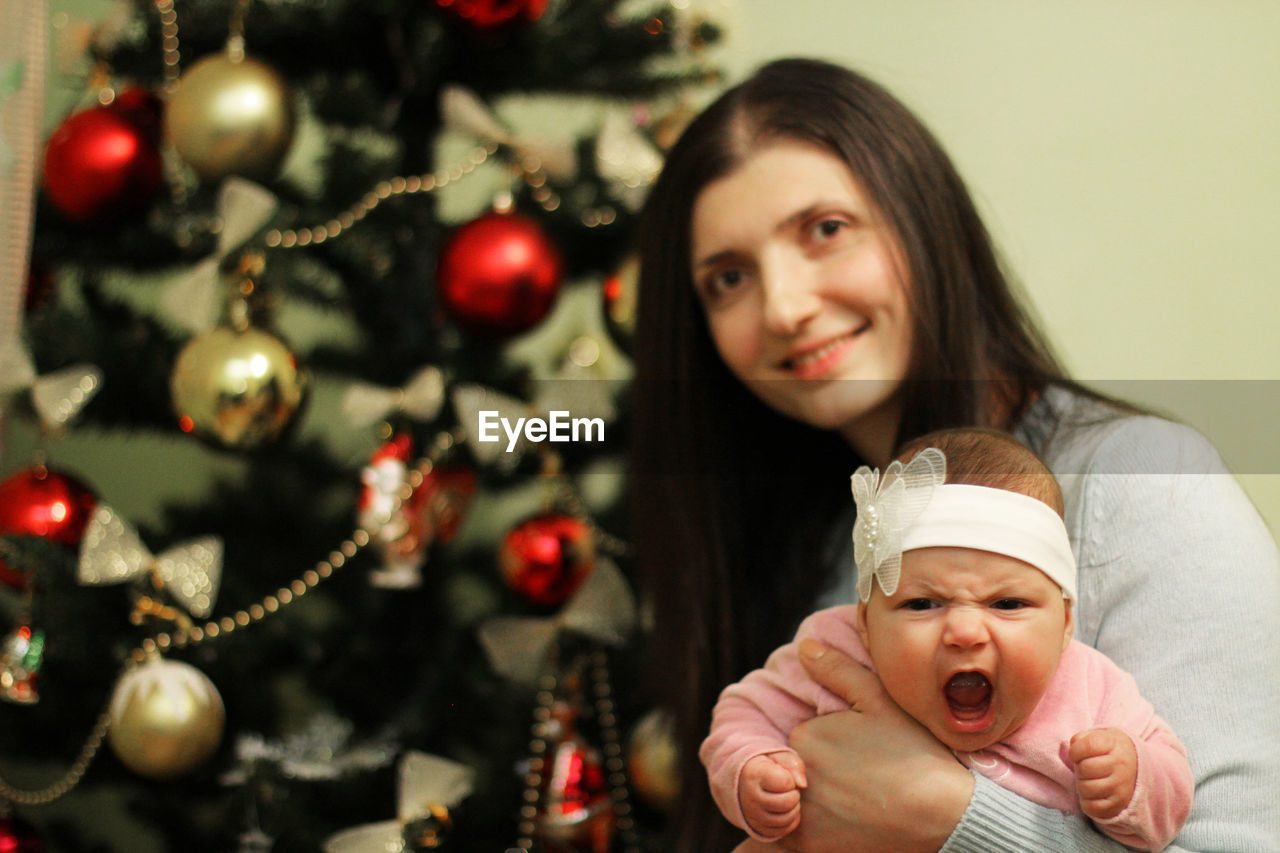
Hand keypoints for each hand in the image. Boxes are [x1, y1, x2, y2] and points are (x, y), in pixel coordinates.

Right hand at [740, 752, 807, 837]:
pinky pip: (782, 831)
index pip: (785, 783)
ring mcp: (751, 815)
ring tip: (788, 798)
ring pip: (785, 820)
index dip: (790, 778)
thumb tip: (803, 784)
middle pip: (787, 803)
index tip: (783, 774)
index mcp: (753, 775)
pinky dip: (790, 821)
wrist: (742, 779)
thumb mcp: (779, 756)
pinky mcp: (756, 828)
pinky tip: (786, 810)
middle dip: (794, 795)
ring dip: (794, 808)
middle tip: (789, 789)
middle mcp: (750, 798)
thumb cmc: (766, 766)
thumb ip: (793, 765)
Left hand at [774, 639, 973, 852]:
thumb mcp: (880, 700)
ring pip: (787, 799)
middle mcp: (796, 774)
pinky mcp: (808, 845)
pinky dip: (797, 830)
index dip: (825, 741)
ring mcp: (800, 813)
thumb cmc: (916, 753)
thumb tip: (803, 647)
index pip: (800, 734)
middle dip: (812, 767)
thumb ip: (837, 671)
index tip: (854, 751)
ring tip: (848, 799)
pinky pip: (783, 835)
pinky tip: (826, 824)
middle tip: (855, 776)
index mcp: (806, 735)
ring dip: (804, 798)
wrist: (945, 815)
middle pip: (791, 766)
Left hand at [1069, 727, 1137, 820]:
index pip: (1087, 746)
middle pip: (1085, 768)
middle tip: (1086, 768)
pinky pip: (1092, 807)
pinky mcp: (1118, 805)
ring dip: (1081, 785)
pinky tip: (1093, 793)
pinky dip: (1087, 802)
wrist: (1134, 766)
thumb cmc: (1107, 750)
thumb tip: (1072, 751)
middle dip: (1079, 768)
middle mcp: (1121, 766)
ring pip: (1086, 789)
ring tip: (1090, 780)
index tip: (1077, 753)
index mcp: (1114, 744)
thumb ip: (1080, 740)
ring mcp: (1121, 787)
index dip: (1075, 750)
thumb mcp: (1096, 736)